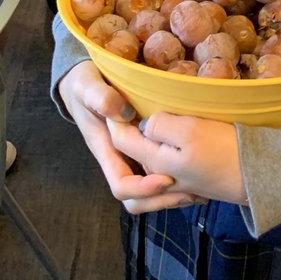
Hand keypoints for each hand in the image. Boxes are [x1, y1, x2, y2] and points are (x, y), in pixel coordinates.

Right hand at [57, 61, 195, 212]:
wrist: (82, 80)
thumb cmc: (83, 85)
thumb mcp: (87, 86)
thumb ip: (101, 97)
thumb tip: (124, 113)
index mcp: (106, 149)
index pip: (121, 184)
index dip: (143, 188)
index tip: (166, 179)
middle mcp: (118, 158)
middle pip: (136, 198)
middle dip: (161, 200)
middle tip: (190, 192)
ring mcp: (130, 155)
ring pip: (147, 190)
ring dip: (170, 194)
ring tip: (197, 192)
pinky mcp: (141, 147)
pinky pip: (156, 171)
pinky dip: (174, 177)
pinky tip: (195, 173)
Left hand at [108, 111, 246, 208]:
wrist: (256, 176)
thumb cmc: (223, 150)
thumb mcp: (190, 131)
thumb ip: (160, 126)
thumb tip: (143, 124)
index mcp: (155, 162)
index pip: (121, 141)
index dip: (115, 118)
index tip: (115, 96)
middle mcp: (159, 177)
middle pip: (131, 156)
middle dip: (123, 135)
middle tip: (125, 109)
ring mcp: (175, 183)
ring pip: (145, 166)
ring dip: (140, 149)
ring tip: (144, 124)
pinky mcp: (191, 183)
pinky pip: (163, 173)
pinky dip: (158, 158)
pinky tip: (170, 141)